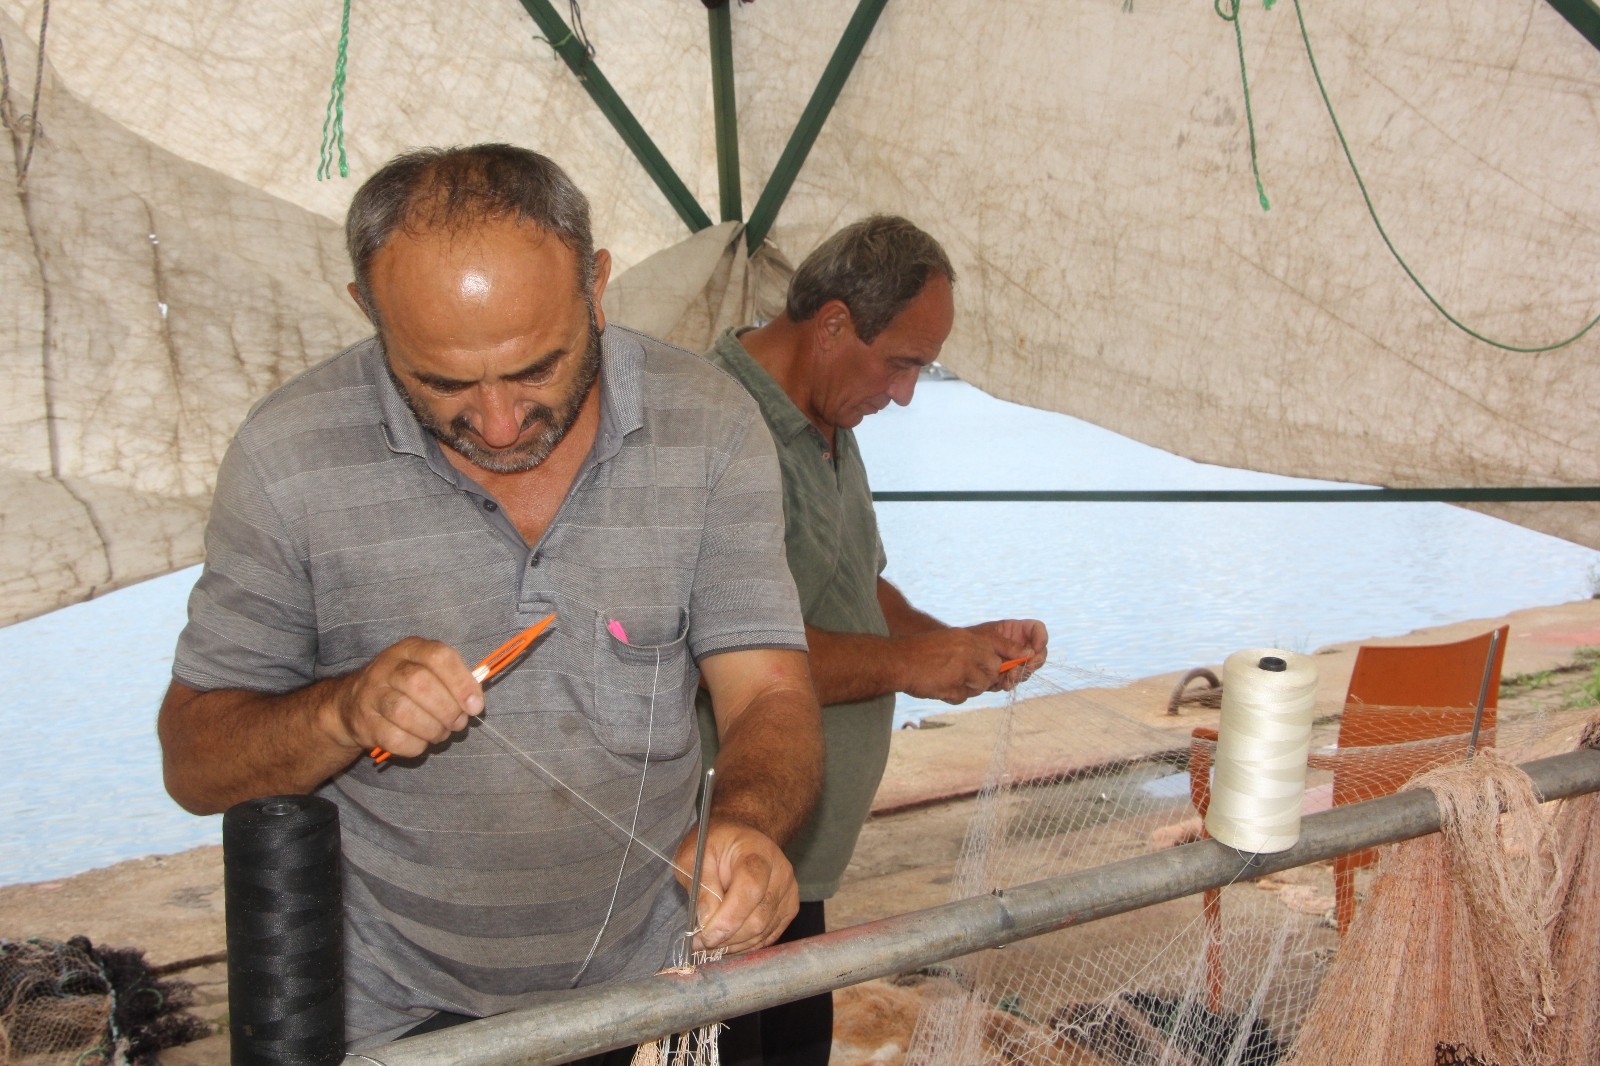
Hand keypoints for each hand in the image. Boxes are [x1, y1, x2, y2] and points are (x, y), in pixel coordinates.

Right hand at [329, 637, 483, 757]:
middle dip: (448, 709)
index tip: (475, 705)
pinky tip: (421, 742)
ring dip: (433, 729)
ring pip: (404, 712)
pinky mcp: (364, 723)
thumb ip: (453, 680)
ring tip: (441, 733)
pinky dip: (416, 745)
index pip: (438, 656)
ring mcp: (371, 694)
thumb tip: (475, 702)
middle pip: (420, 684)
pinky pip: (394, 738)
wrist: (352, 703)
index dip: (461, 682)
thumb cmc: (404, 687)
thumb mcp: (427, 671)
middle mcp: (386, 667)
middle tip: (458, 723)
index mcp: (409, 649)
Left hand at [675, 819, 798, 955]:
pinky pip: (767, 937)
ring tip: (708, 944)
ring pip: (762, 932)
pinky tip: (726, 942)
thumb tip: (705, 921)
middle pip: (758, 918)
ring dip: (733, 944)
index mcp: (758, 853)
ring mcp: (788, 893)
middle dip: (726, 937)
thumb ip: (700, 885)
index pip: (750, 889)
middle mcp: (781, 873)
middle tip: (700, 943)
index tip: (703, 935)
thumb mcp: (694, 855)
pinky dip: (744, 945)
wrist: (741, 839)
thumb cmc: (715, 845)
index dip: (728, 918)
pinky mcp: (788, 909)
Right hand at [896, 626, 1025, 703]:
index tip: (1027, 659)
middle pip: (994, 669)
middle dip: (985, 676)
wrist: (897, 660)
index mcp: (969, 638)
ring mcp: (962, 669)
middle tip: (965, 675)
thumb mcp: (950, 640)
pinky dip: (954, 695)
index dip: (1015, 655)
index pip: (1003, 645)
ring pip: (982, 685)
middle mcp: (969, 652)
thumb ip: (972, 648)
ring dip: (969, 687)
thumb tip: (995, 662)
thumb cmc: (921, 651)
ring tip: (948, 679)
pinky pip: (964, 696)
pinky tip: (940, 686)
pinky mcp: (954, 686)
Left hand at [974, 619, 1048, 689]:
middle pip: (1039, 653)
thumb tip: (1030, 654)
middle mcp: (1019, 646)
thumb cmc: (971, 640)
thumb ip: (1009, 645)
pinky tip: (1001, 683)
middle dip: (1034, 662)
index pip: (1037, 629)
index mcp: (1016, 630)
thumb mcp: (989, 638)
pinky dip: (1009, 683)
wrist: (956, 656)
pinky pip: (1015, 681)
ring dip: (1020, 675)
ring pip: (1028, 670)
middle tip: (1024, 667)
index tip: (1036, 649)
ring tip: (1007, 678)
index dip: (1041, 638)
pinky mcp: (1007, 675)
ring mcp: (1014, 661)